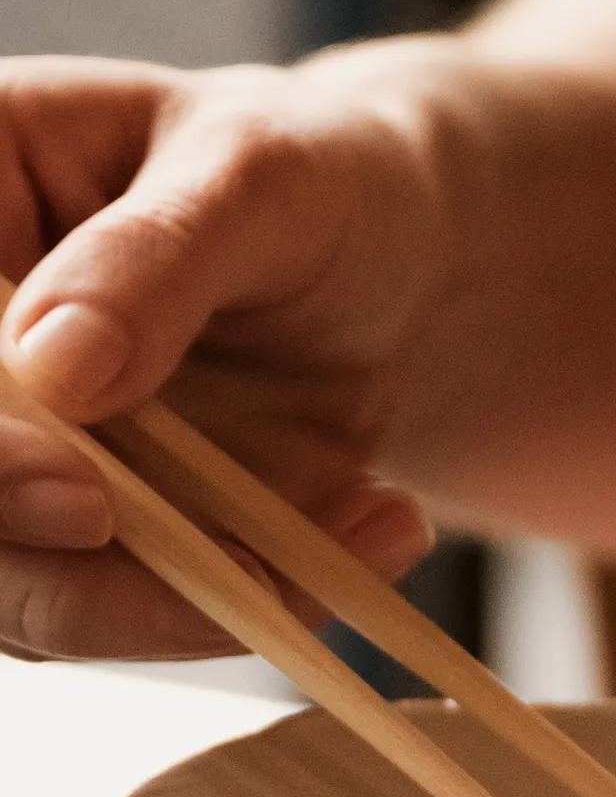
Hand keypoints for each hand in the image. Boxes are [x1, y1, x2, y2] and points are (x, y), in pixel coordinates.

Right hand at [0, 50, 450, 657]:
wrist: (397, 274)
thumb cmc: (316, 182)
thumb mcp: (259, 178)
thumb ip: (151, 259)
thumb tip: (51, 370)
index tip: (84, 496)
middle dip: (82, 580)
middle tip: (248, 576)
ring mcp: (16, 455)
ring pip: (33, 598)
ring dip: (198, 607)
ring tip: (375, 522)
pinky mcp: (91, 541)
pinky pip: (137, 618)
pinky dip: (259, 603)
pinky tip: (374, 527)